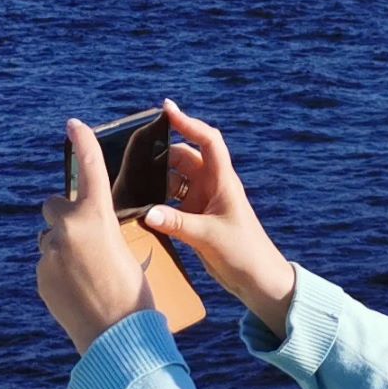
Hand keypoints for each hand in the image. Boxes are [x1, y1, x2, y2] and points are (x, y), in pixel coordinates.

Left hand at [40, 118, 156, 355]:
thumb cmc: (134, 294)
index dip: (83, 143)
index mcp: (97, 216)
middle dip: (64, 214)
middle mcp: (68, 228)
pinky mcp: (41, 275)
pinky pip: (48, 264)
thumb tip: (81, 236)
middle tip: (85, 237)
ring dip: (63, 247)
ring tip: (88, 274)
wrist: (117, 337)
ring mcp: (50, 252)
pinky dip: (60, 272)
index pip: (90, 169)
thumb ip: (100, 233)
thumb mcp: (125, 251)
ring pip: (51, 238)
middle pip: (55, 205)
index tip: (73, 124)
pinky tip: (78, 291)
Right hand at [139, 99, 299, 342]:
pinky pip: (172, 202)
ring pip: (175, 180)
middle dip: (162, 153)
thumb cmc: (244, 252)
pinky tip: (139, 205)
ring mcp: (203, 203)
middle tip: (133, 152)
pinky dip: (157, 201)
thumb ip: (178, 224)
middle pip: (184, 158)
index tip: (166, 109)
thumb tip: (147, 213)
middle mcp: (212, 186)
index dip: (189, 123)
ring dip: (157, 179)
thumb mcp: (210, 236)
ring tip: (130, 176)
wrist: (257, 279)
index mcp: (222, 181)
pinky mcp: (195, 220)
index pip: (207, 141)